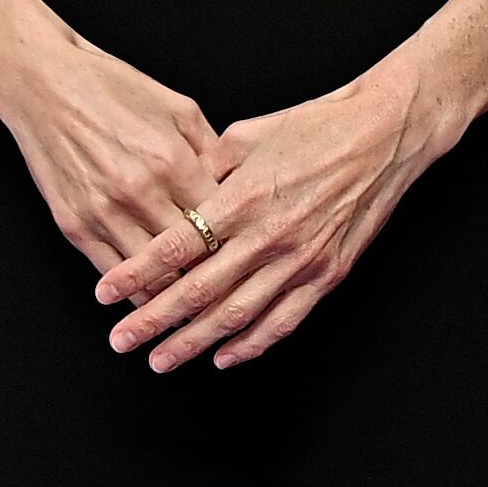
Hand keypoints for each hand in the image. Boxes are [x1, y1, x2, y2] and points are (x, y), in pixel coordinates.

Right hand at [0, 17, 220, 281]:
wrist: (40, 83)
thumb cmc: (108, 87)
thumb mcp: (176, 105)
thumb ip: (213, 149)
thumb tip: (238, 187)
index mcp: (171, 159)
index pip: (222, 222)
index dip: (239, 240)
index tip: (248, 251)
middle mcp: (139, 191)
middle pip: (193, 255)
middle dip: (216, 272)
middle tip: (232, 285)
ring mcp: (103, 212)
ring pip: (157, 276)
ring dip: (179, 292)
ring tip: (199, 304)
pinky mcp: (74, 226)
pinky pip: (116, 277)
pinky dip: (139, 293)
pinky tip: (156, 297)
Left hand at [94, 68, 448, 371]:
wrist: (382, 136)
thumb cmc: (312, 126)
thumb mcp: (246, 134)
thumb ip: (205, 168)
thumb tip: (171, 192)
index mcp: (243, 198)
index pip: (177, 247)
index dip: (137, 274)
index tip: (104, 294)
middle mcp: (269, 236)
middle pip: (199, 291)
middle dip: (154, 321)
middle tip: (120, 341)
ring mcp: (301, 261)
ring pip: (238, 315)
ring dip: (195, 343)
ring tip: (161, 360)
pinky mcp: (327, 275)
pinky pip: (284, 321)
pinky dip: (252, 344)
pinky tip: (224, 358)